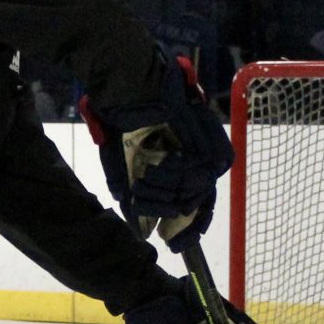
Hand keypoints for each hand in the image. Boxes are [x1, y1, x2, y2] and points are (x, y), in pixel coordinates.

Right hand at [82, 57, 232, 245]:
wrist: (122, 77)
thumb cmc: (120, 114)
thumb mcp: (120, 158)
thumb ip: (129, 189)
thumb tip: (136, 223)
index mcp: (185, 161)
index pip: (201, 204)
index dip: (191, 228)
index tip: (178, 246)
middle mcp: (199, 153)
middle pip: (200, 201)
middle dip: (172, 213)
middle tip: (144, 202)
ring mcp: (203, 141)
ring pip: (196, 187)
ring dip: (167, 190)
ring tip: (145, 175)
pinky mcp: (203, 129)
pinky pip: (196, 167)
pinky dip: (174, 172)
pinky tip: (156, 163)